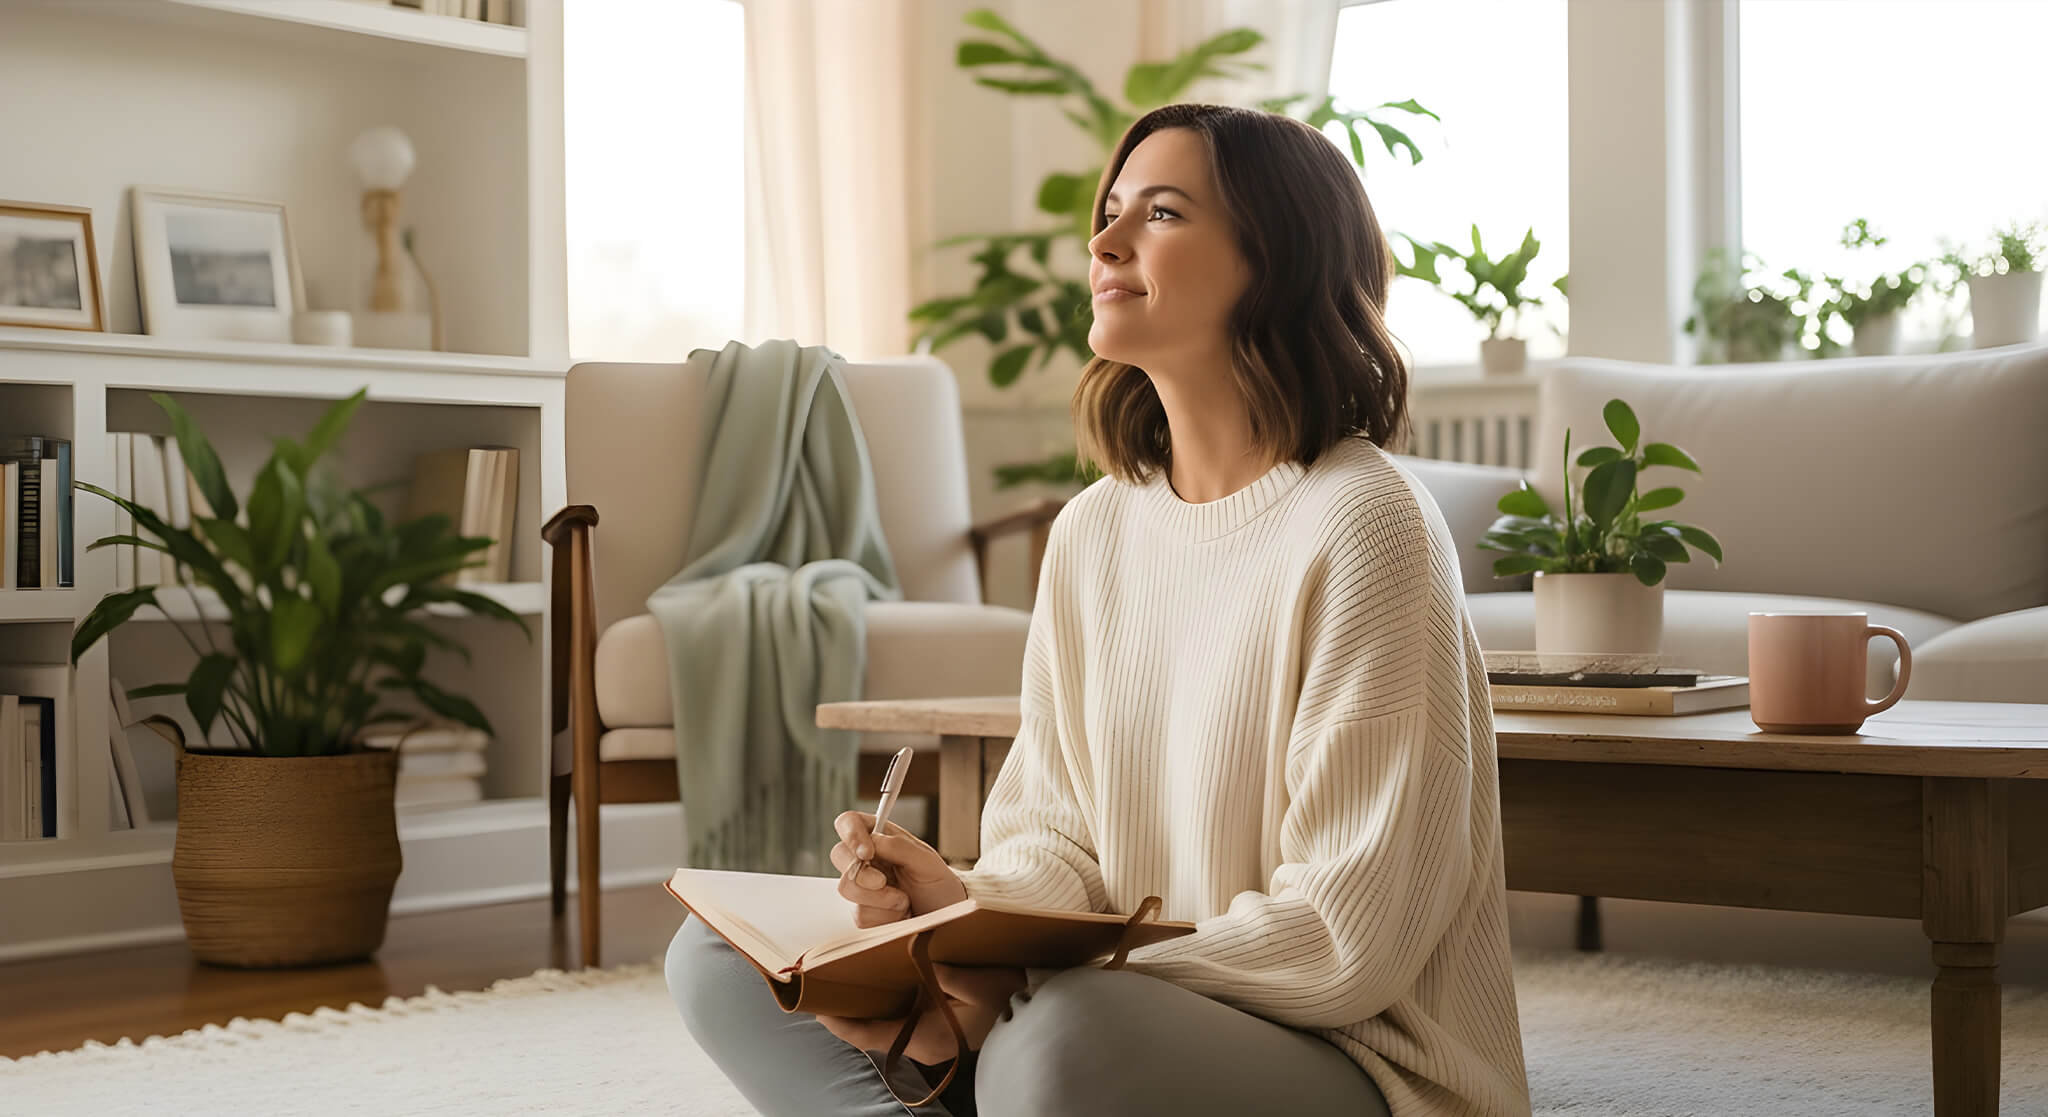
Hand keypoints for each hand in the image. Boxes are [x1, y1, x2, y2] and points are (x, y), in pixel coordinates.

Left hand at [816, 963, 1027, 1062]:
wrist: (1035, 1006)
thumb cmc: (1011, 1000)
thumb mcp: (983, 988)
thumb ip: (953, 977)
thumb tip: (928, 961)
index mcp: (927, 1040)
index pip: (867, 1036)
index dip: (838, 1020)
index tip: (814, 1001)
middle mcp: (921, 1040)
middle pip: (869, 1027)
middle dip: (846, 1005)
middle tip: (820, 978)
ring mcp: (926, 1031)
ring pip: (881, 1018)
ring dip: (863, 997)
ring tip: (839, 971)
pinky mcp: (932, 1020)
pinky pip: (897, 1010)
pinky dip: (882, 992)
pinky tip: (872, 968)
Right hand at [831, 810, 966, 927]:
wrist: (944, 916)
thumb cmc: (937, 884)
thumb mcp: (927, 862)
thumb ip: (900, 847)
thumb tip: (875, 840)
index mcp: (880, 837)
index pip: (849, 822)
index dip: (851, 834)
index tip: (868, 853)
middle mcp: (866, 859)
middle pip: (839, 855)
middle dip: (863, 873)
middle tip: (884, 882)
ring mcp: (861, 886)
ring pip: (847, 888)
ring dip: (880, 899)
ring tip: (904, 900)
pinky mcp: (863, 911)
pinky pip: (860, 915)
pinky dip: (884, 917)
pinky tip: (899, 914)